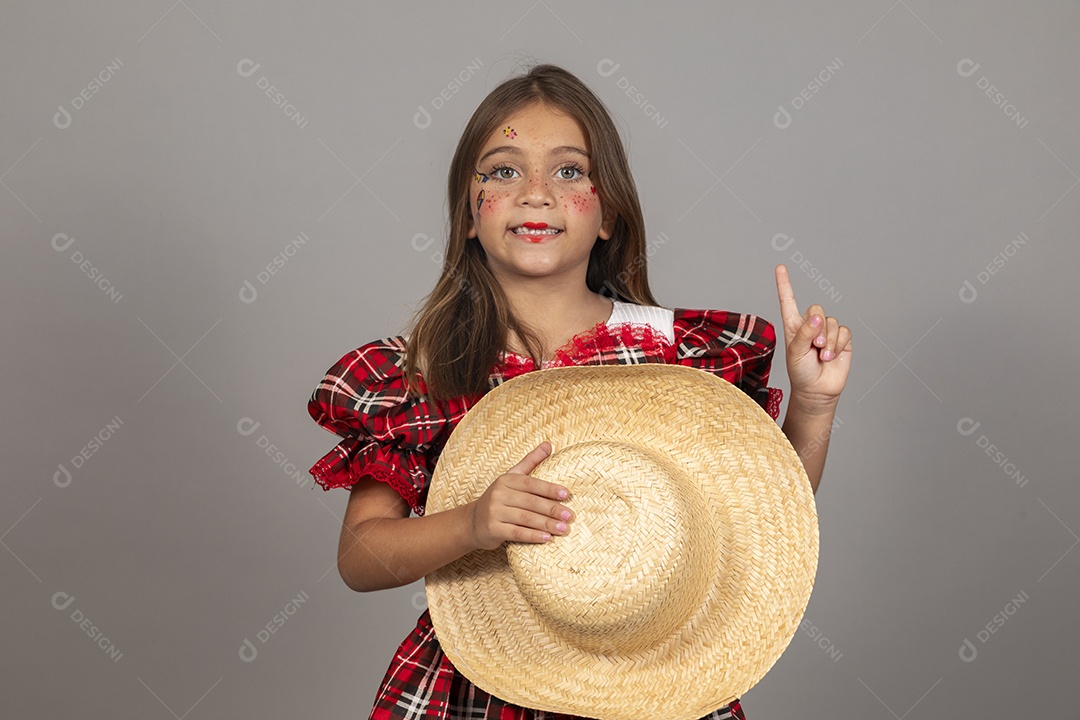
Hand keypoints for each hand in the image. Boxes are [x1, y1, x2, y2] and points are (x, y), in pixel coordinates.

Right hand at [469, 441, 574, 549]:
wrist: (473, 521)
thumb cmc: (500, 498)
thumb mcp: (512, 477)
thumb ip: (531, 461)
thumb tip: (549, 444)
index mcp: (506, 480)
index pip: (531, 484)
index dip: (549, 489)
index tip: (567, 495)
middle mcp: (499, 494)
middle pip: (530, 502)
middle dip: (552, 509)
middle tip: (570, 516)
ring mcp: (494, 512)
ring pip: (525, 518)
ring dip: (546, 524)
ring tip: (563, 529)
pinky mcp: (492, 529)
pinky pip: (516, 532)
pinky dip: (532, 536)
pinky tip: (547, 539)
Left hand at [774, 263, 851, 408]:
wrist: (817, 390)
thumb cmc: (800, 372)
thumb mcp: (795, 353)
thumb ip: (804, 333)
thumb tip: (817, 316)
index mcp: (793, 325)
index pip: (788, 301)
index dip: (785, 284)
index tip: (780, 267)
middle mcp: (810, 324)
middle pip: (817, 308)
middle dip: (817, 328)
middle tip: (814, 346)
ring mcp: (827, 331)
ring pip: (831, 322)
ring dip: (827, 341)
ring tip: (821, 356)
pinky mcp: (842, 339)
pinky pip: (844, 331)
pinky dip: (838, 345)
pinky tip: (831, 356)